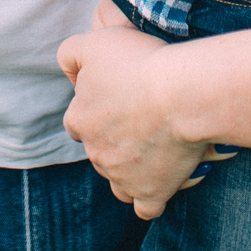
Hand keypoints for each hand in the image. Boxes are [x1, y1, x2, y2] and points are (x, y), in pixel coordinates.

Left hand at [59, 11, 207, 219]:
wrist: (181, 94)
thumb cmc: (139, 63)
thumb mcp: (93, 43)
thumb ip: (70, 54)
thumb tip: (70, 75)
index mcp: (78, 120)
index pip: (78, 120)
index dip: (98, 109)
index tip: (122, 97)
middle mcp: (95, 154)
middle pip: (100, 150)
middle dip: (116, 139)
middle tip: (145, 118)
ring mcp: (121, 178)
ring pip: (118, 180)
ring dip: (129, 169)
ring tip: (154, 149)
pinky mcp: (150, 193)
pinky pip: (145, 207)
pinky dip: (151, 197)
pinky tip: (161, 182)